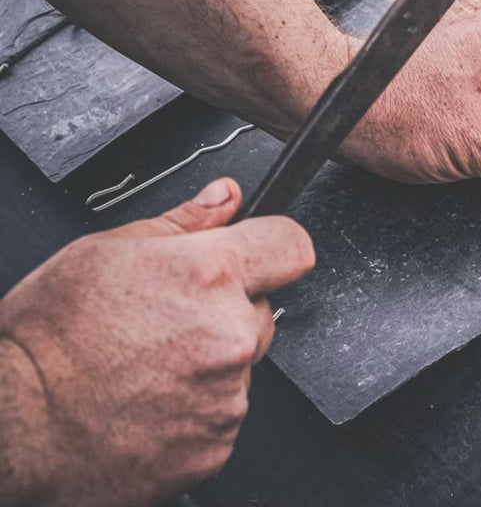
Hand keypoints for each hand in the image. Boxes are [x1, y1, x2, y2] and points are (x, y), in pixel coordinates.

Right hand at [0, 179, 313, 505]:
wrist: (13, 425)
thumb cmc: (49, 338)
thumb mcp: (108, 250)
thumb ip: (186, 220)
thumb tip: (226, 197)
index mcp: (210, 275)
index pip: (291, 246)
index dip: (274, 246)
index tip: (262, 253)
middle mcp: (230, 335)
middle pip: (264, 310)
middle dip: (230, 310)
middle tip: (173, 320)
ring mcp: (226, 396)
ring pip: (242, 364)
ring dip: (212, 363)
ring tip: (150, 365)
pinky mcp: (214, 445)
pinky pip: (223, 414)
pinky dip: (197, 409)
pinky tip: (151, 401)